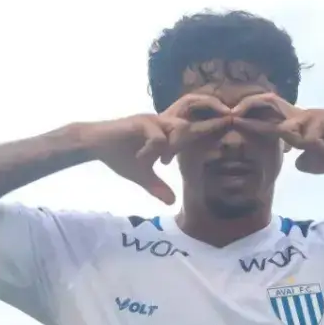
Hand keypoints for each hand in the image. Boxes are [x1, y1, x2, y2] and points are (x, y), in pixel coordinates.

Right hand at [83, 94, 231, 203]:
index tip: (228, 129)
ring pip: (177, 129)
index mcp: (165, 134)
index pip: (191, 132)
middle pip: (190, 126)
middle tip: (219, 133)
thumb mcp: (141, 176)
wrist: (94, 144)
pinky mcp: (139, 123)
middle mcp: (162, 123)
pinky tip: (143, 160)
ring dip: (174, 146)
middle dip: (207, 129)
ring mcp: (152, 121)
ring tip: (163, 161)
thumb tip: (171, 203)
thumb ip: (157, 187)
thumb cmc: (119, 156)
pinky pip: (157, 137)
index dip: (209, 130)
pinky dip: (153, 151)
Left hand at [230, 93, 323, 173]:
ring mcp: (313, 117)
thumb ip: (306, 161)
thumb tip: (296, 162)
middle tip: (230, 116)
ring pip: (286, 126)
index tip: (232, 120)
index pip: (270, 115)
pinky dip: (312, 148)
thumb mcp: (319, 161)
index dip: (251, 117)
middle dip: (248, 108)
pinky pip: (310, 141)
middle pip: (271, 103)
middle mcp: (302, 115)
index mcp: (299, 122)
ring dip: (274, 130)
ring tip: (265, 129)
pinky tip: (322, 149)